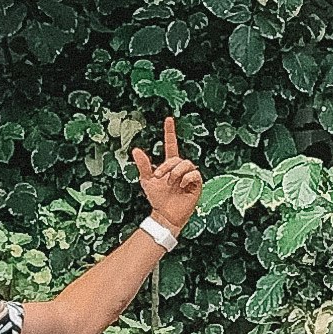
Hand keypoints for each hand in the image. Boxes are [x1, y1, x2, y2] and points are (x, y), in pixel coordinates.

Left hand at [131, 115, 204, 238]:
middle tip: (158, 176)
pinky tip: (182, 186)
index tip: (169, 119)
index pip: (171, 144)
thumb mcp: (147, 180)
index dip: (170, 132)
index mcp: (169, 165)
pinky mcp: (196, 185)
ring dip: (176, 173)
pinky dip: (187, 179)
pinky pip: (194, 175)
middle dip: (167, 166)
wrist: (165, 215)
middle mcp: (181, 168)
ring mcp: (189, 176)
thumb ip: (143, 165)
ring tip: (171, 183)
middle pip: (177, 158)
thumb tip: (135, 149)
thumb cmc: (157, 198)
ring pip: (187, 164)